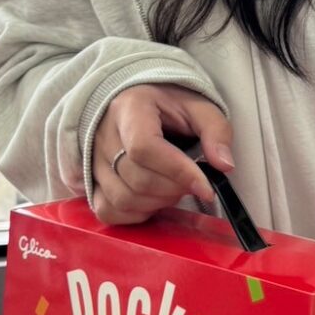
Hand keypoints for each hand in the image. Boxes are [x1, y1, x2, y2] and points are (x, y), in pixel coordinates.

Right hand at [91, 84, 233, 225]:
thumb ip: (215, 130)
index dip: (178, 172)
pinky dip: (135, 214)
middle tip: (192, 183)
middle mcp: (103, 134)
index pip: (145, 147)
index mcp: (130, 108)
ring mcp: (92, 159)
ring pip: (122, 198)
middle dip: (174, 189)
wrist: (136, 100)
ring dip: (157, 203)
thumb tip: (224, 165)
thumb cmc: (168, 104)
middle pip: (136, 178)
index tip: (206, 186)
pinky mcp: (89, 180)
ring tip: (174, 188)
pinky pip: (108, 210)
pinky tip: (153, 200)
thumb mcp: (198, 106)